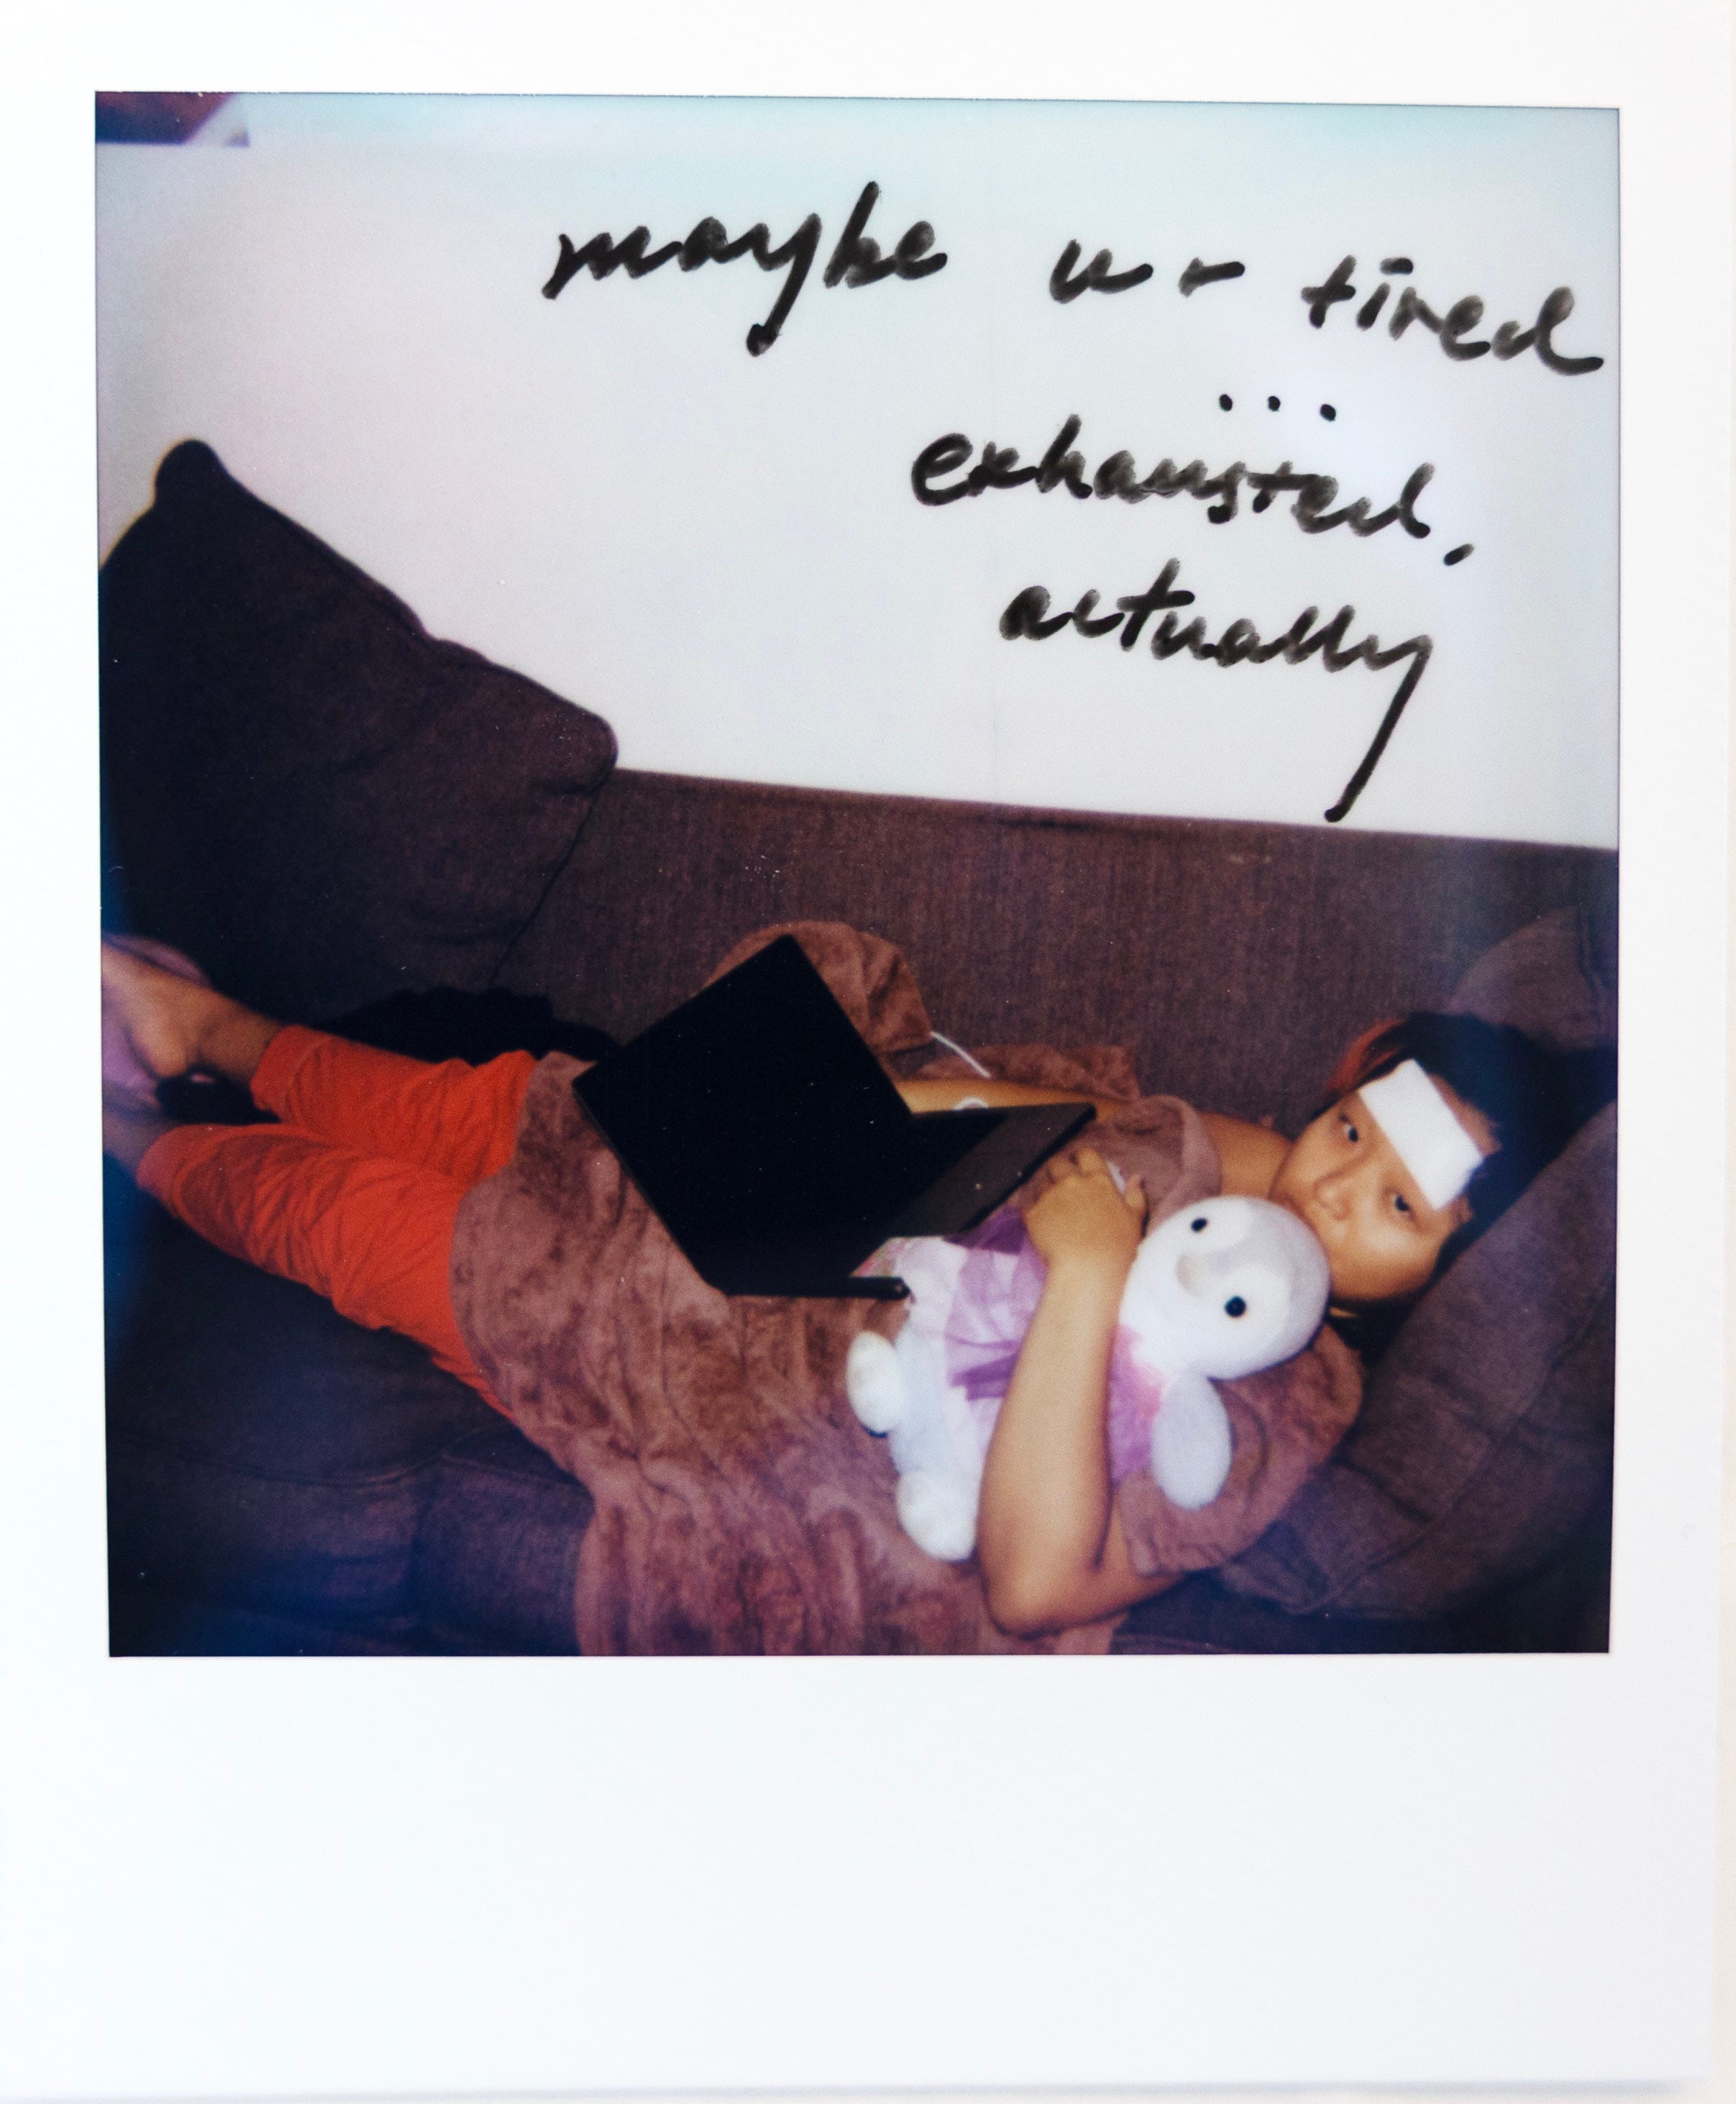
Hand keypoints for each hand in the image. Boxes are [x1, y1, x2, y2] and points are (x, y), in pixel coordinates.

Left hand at [1023, 1148, 1146, 1275]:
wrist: (1088, 1269)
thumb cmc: (1117, 1248)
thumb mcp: (1135, 1220)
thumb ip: (1135, 1195)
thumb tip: (1135, 1177)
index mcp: (1098, 1181)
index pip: (1086, 1154)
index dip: (1080, 1157)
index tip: (1078, 1164)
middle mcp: (1072, 1182)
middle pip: (1057, 1163)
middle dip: (1057, 1169)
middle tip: (1060, 1184)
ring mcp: (1050, 1196)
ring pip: (1041, 1183)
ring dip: (1045, 1191)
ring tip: (1051, 1208)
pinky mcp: (1032, 1213)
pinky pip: (1027, 1202)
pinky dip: (1032, 1208)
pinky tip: (1039, 1221)